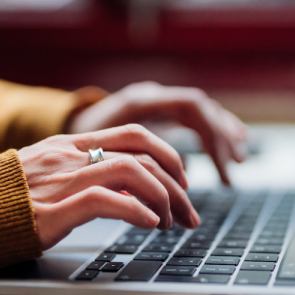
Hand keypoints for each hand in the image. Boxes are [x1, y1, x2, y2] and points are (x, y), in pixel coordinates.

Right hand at [18, 124, 200, 249]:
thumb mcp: (41, 176)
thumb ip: (77, 175)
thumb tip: (121, 191)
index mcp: (68, 146)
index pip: (134, 135)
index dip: (168, 156)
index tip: (181, 184)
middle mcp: (69, 156)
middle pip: (143, 150)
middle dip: (177, 182)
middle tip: (188, 211)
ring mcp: (62, 180)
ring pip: (133, 172)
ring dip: (163, 199)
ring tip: (169, 224)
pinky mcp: (53, 210)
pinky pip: (108, 200)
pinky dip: (138, 212)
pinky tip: (148, 226)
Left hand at [67, 82, 247, 184]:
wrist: (56, 126)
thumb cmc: (70, 147)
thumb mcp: (94, 157)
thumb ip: (124, 168)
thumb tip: (155, 197)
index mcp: (138, 101)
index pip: (191, 106)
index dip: (210, 136)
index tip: (219, 166)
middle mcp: (150, 96)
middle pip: (200, 109)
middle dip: (220, 140)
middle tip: (232, 171)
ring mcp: (154, 102)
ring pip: (200, 112)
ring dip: (221, 136)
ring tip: (238, 161)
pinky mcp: (155, 114)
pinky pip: (192, 119)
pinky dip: (212, 133)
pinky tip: (229, 147)